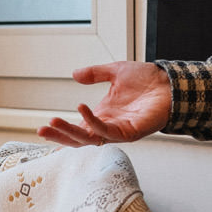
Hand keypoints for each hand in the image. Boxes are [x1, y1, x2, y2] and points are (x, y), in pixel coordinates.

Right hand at [37, 62, 171, 147]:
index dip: (61, 130)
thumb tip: (74, 74)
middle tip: (42, 131)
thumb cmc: (148, 81)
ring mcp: (119, 130)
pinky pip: (107, 131)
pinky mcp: (130, 132)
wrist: (170, 81)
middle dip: (59, 137)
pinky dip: (93, 122)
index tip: (43, 127)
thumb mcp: (115, 72)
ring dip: (70, 132)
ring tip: (53, 124)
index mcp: (103, 115)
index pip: (78, 129)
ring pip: (90, 139)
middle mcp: (109, 126)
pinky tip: (82, 109)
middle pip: (79, 139)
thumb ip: (94, 74)